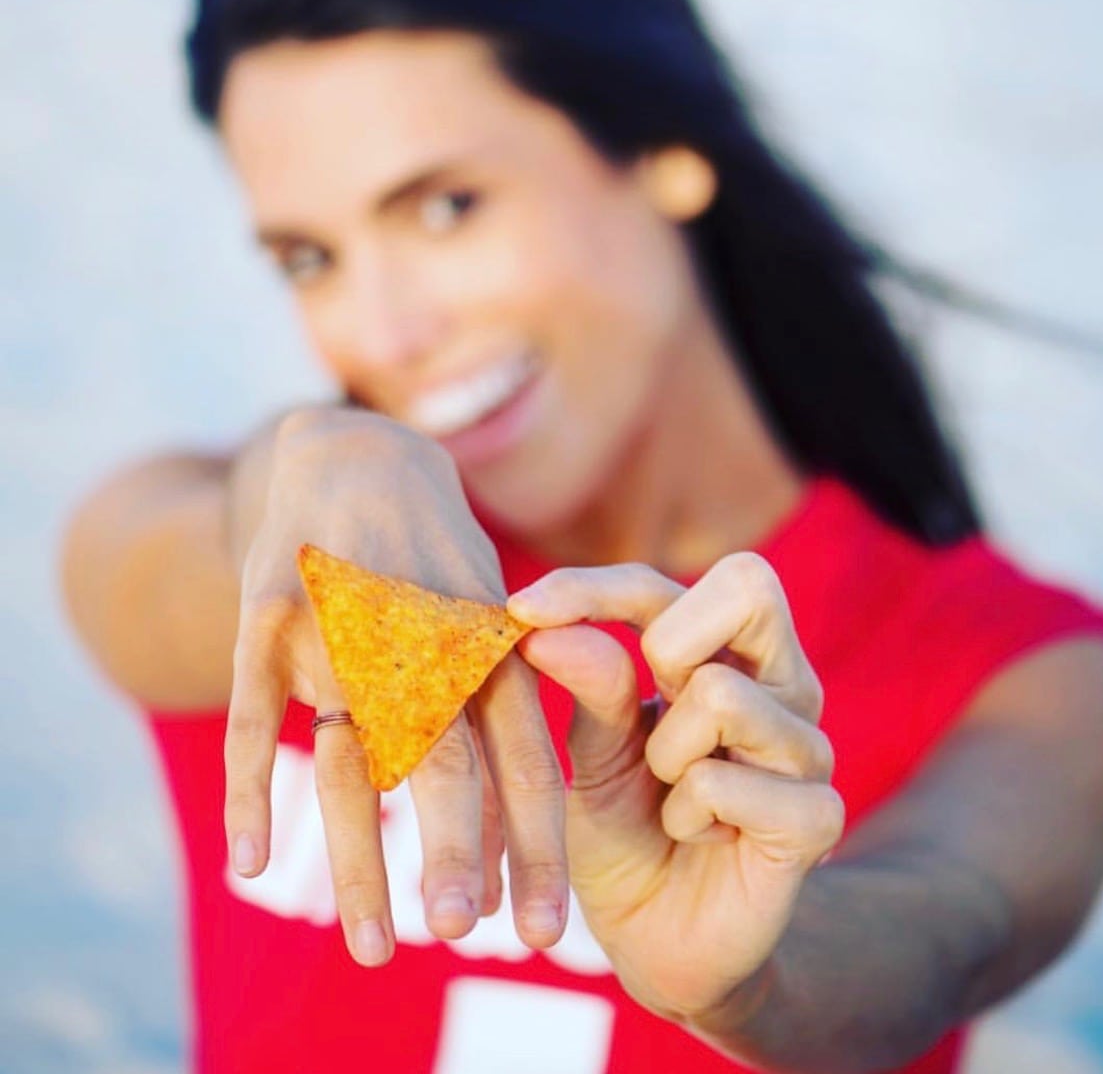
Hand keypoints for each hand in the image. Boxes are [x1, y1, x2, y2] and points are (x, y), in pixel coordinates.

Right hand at [224, 406, 566, 965]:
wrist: (357, 457)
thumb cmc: (437, 568)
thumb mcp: (488, 619)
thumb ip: (499, 725)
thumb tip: (511, 850)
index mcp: (490, 640)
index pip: (526, 758)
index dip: (539, 846)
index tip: (547, 932)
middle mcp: (421, 635)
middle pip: (445, 760)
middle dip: (458, 852)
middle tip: (467, 937)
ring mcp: (340, 626)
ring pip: (351, 759)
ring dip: (361, 857)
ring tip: (374, 948)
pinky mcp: (267, 616)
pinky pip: (254, 716)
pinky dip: (252, 791)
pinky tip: (252, 863)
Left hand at [508, 554, 842, 1024]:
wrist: (659, 940)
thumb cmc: (627, 830)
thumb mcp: (595, 755)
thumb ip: (589, 689)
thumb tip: (544, 625)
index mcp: (724, 654)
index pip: (666, 584)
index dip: (592, 589)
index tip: (522, 612)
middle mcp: (779, 683)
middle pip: (750, 585)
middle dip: (667, 647)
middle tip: (644, 722)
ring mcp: (805, 745)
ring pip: (721, 695)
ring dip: (665, 758)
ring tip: (670, 797)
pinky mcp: (816, 815)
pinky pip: (727, 781)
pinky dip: (688, 815)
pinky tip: (698, 836)